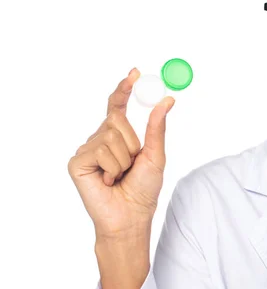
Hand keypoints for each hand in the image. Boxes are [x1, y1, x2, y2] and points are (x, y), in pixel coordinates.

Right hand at [68, 68, 174, 238]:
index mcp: (117, 135)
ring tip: (119, 176)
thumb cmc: (143, 188)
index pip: (116, 106)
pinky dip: (112, 168)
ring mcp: (86, 149)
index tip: (134, 72)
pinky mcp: (77, 162)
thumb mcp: (156, 154)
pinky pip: (101, 151)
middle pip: (117, 120)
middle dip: (132, 143)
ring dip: (124, 159)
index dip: (123, 88)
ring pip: (111, 136)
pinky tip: (107, 181)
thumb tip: (167, 99)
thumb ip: (157, 127)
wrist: (131, 216)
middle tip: (131, 165)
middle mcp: (99, 138)